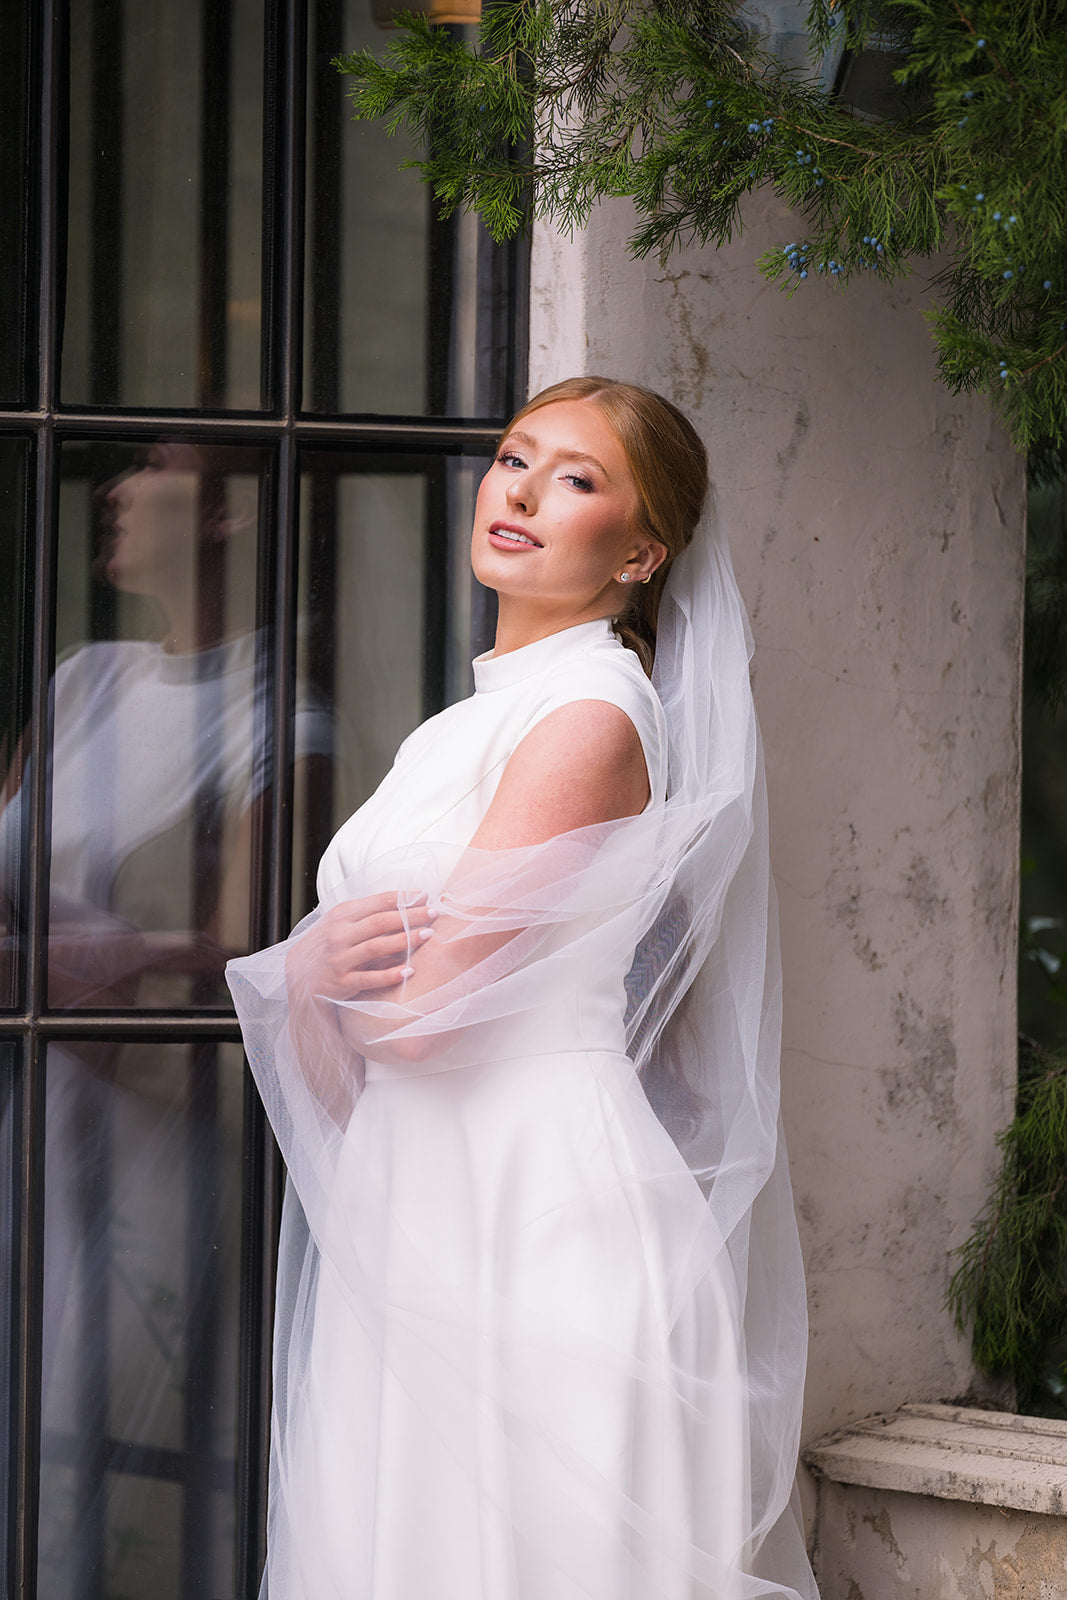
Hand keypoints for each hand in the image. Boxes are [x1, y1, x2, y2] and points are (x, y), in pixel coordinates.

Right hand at [284, 892, 436, 1002]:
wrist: (299, 979)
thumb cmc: (327, 947)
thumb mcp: (339, 924)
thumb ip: (365, 914)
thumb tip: (403, 902)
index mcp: (341, 915)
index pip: (377, 902)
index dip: (404, 898)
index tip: (427, 896)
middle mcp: (339, 935)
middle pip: (381, 922)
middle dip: (411, 916)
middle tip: (435, 914)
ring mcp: (339, 959)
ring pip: (377, 947)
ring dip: (406, 940)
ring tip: (429, 936)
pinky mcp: (341, 983)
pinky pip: (369, 978)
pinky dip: (390, 974)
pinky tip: (410, 971)